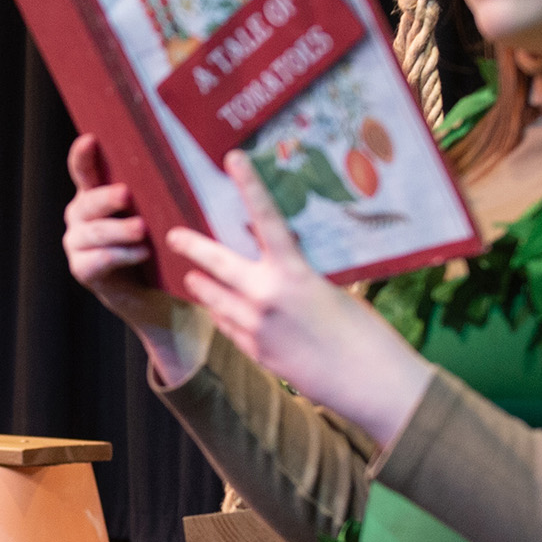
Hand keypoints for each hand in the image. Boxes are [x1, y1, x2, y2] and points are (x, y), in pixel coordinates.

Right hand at [63, 135, 209, 383]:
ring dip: (117, 230)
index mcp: (95, 194)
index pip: (83, 170)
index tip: (90, 140)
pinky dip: (119, 256)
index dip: (83, 155)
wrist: (152, 293)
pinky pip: (96, 260)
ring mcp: (77, 243)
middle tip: (126, 195)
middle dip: (105, 198)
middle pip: (85, 202)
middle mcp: (80, 216)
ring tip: (142, 231)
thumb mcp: (158, 212)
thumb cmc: (157, 243)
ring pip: (90, 232)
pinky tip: (141, 254)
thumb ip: (156, 190)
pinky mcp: (82, 269)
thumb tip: (190, 159)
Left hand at [163, 153, 433, 449]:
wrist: (368, 383)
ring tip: (191, 276)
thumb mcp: (332, 291)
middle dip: (192, 249)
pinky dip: (221, 314)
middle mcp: (266, 297)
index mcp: (294, 273)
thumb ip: (300, 276)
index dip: (249, 185)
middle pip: (216, 264)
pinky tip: (218, 310)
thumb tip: (283, 266)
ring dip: (201, 286)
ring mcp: (256, 328)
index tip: (232, 159)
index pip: (266, 218)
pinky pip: (228, 326)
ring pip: (213, 299)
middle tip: (173, 236)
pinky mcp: (256, 353)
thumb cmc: (365, 333)